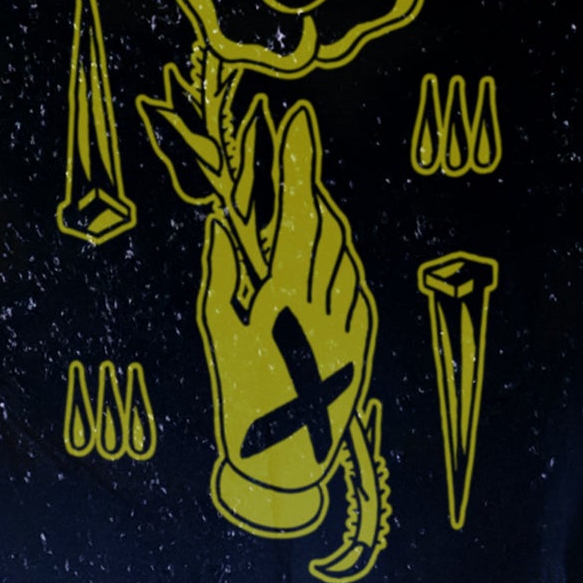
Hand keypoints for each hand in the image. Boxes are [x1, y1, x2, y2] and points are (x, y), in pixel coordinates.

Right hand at [198, 101, 377, 539]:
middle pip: (325, 223)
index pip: (298, 210)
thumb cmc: (242, 400)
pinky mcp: (364, 339)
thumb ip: (222, 270)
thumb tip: (222, 221)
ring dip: (322, 223)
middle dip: (309, 185)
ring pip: (343, 251)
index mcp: (285, 297)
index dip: (297, 161)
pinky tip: (317, 265)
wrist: (286, 462)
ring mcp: (351, 320)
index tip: (296, 120)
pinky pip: (353, 283)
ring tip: (300, 209)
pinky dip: (335, 263)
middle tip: (292, 156)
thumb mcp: (219, 331)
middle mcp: (326, 303)